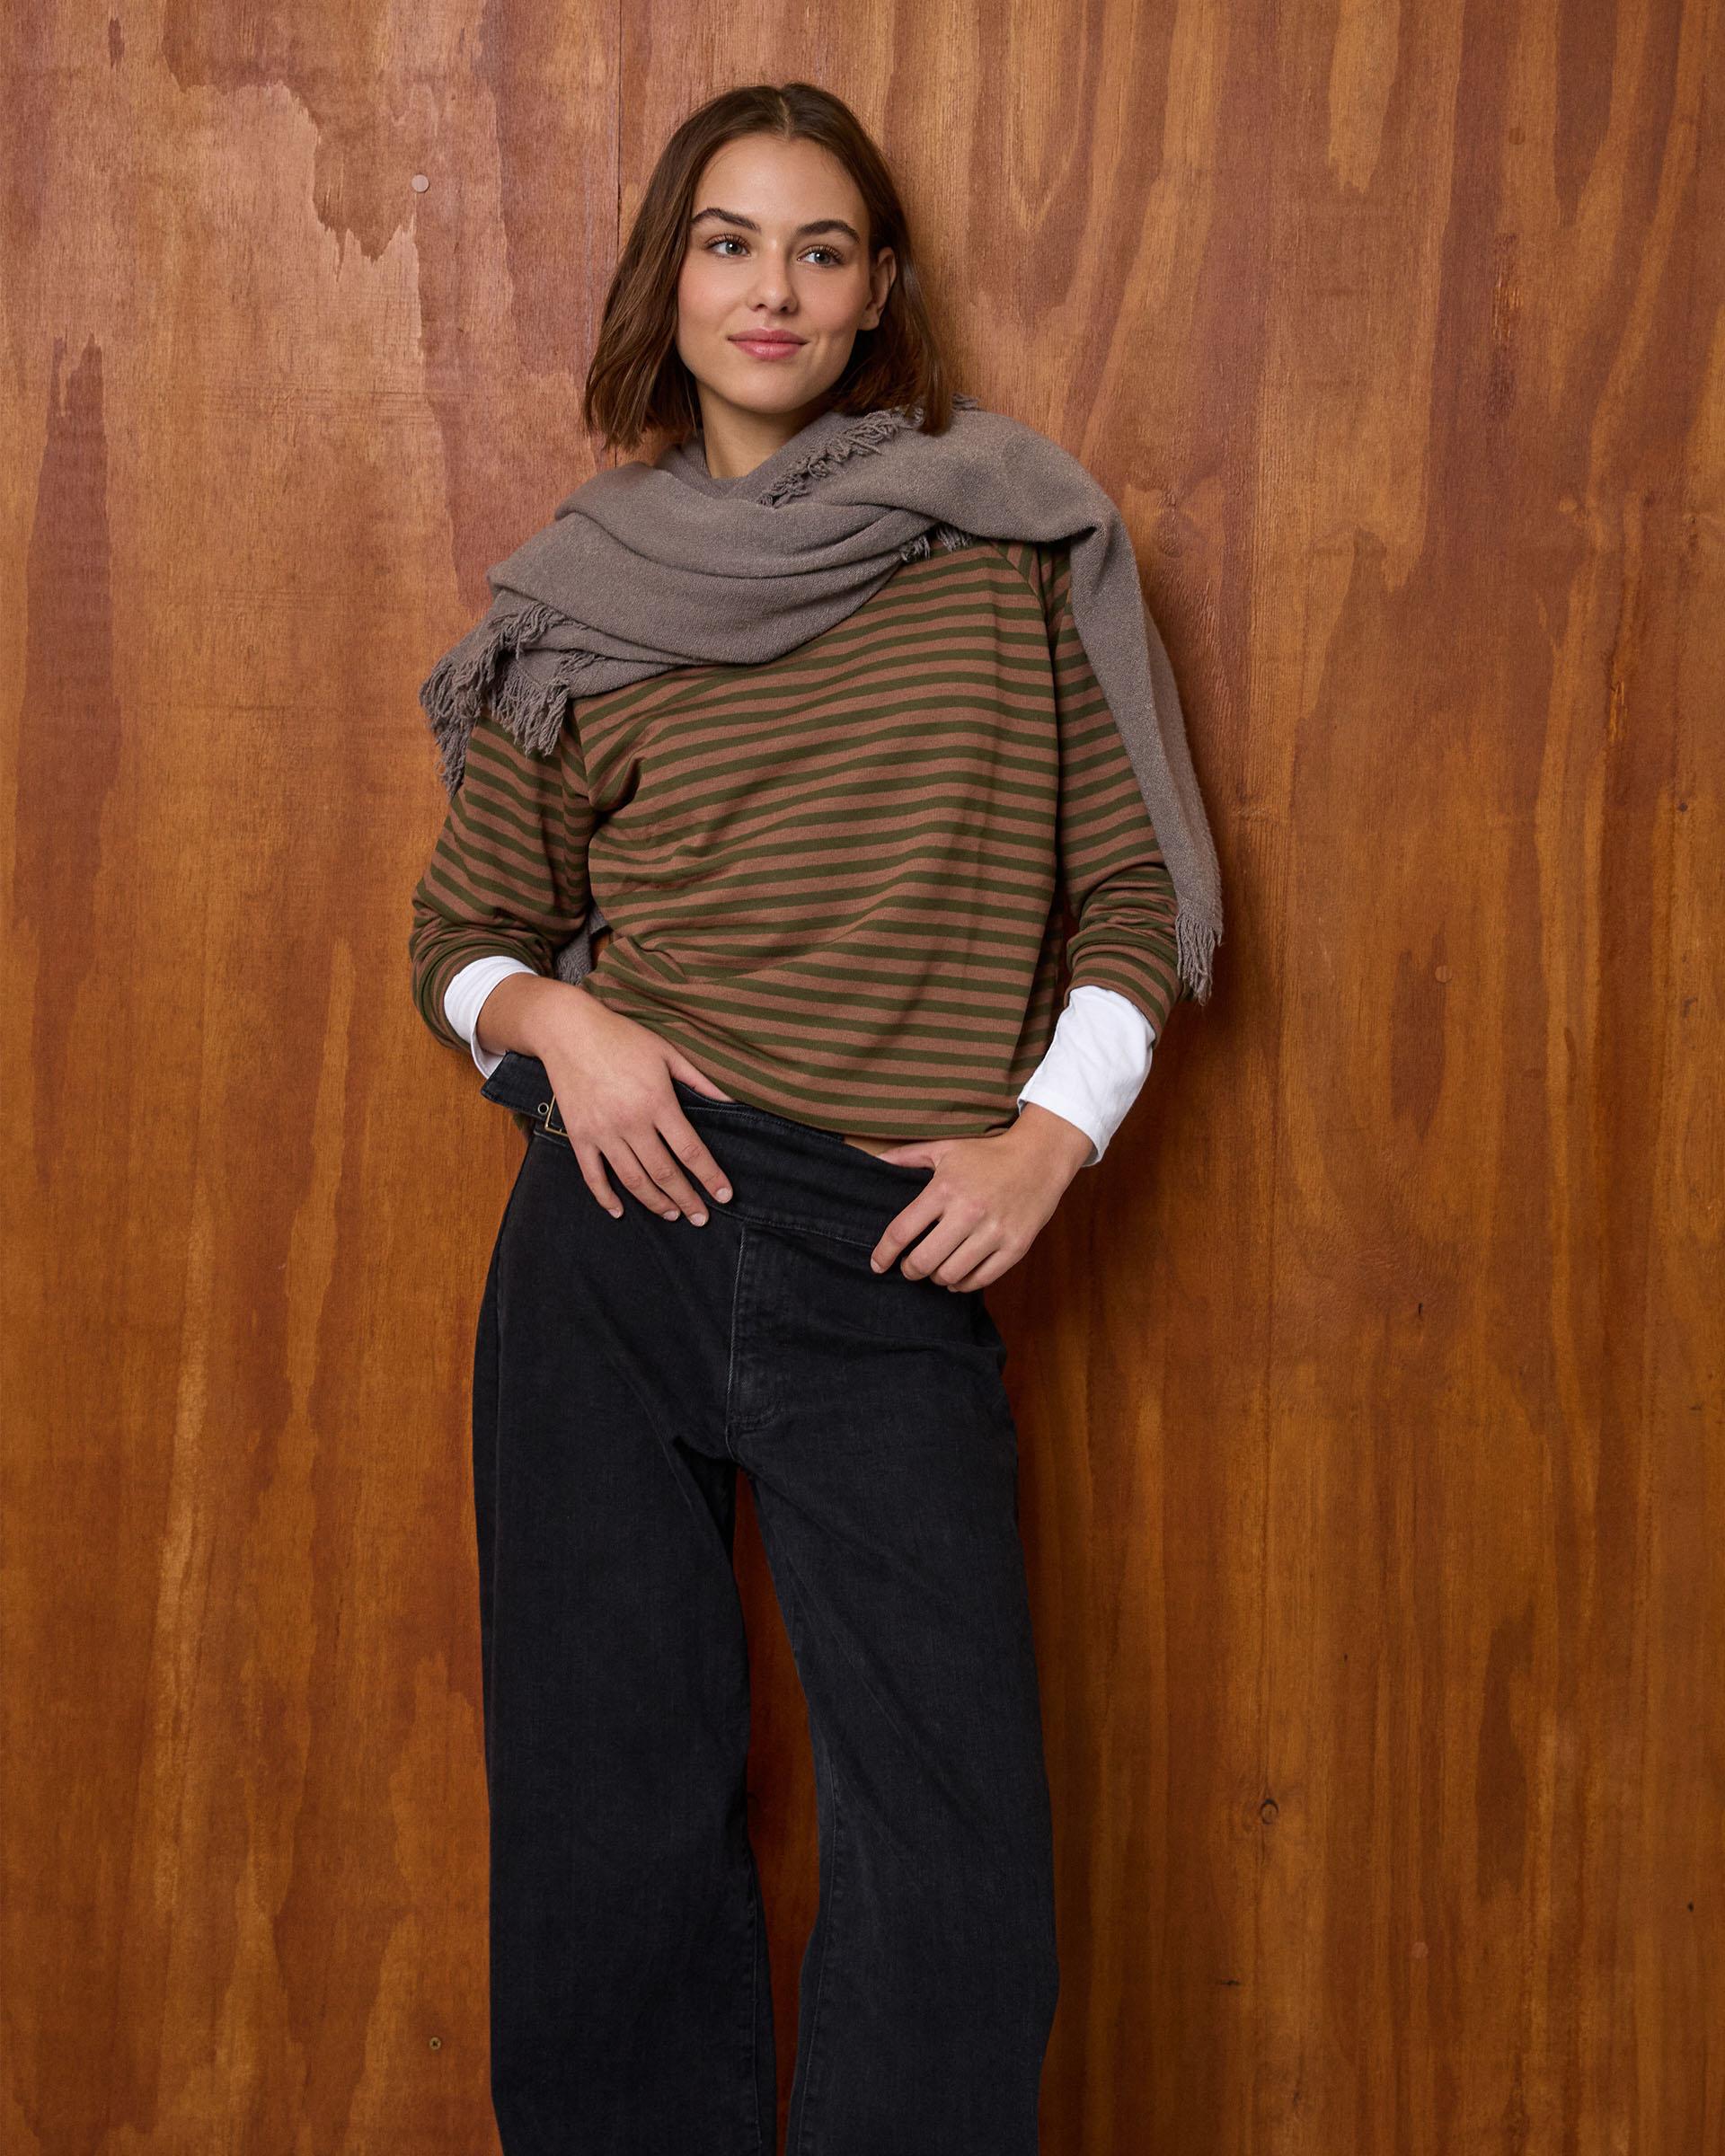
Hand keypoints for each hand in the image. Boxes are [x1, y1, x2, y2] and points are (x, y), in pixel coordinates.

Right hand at [476, 974, 736, 1224]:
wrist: (568, 1030)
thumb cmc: (623, 1038)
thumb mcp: (667, 1052)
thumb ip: (700, 1079)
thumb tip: (733, 1100)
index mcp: (657, 1102)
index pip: (690, 1150)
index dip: (709, 1176)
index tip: (724, 1196)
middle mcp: (631, 1122)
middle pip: (664, 1173)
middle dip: (687, 1199)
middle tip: (701, 1217)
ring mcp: (602, 1132)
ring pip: (633, 1180)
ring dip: (655, 1203)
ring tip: (673, 1215)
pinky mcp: (579, 1135)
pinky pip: (592, 1175)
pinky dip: (606, 1197)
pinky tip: (620, 1211)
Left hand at [866, 1104, 1094, 1290]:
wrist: (1039, 1158)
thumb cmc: (987, 1154)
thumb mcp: (945, 1149)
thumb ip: (908, 1156)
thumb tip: (876, 1161)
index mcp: (945, 1189)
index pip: (901, 1232)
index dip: (883, 1254)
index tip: (877, 1264)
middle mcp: (968, 1212)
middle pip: (923, 1261)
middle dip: (909, 1270)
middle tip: (909, 1268)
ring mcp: (994, 1232)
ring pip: (950, 1275)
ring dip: (936, 1277)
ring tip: (935, 1270)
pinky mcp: (1015, 1246)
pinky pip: (980, 1280)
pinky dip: (962, 1284)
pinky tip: (957, 1276)